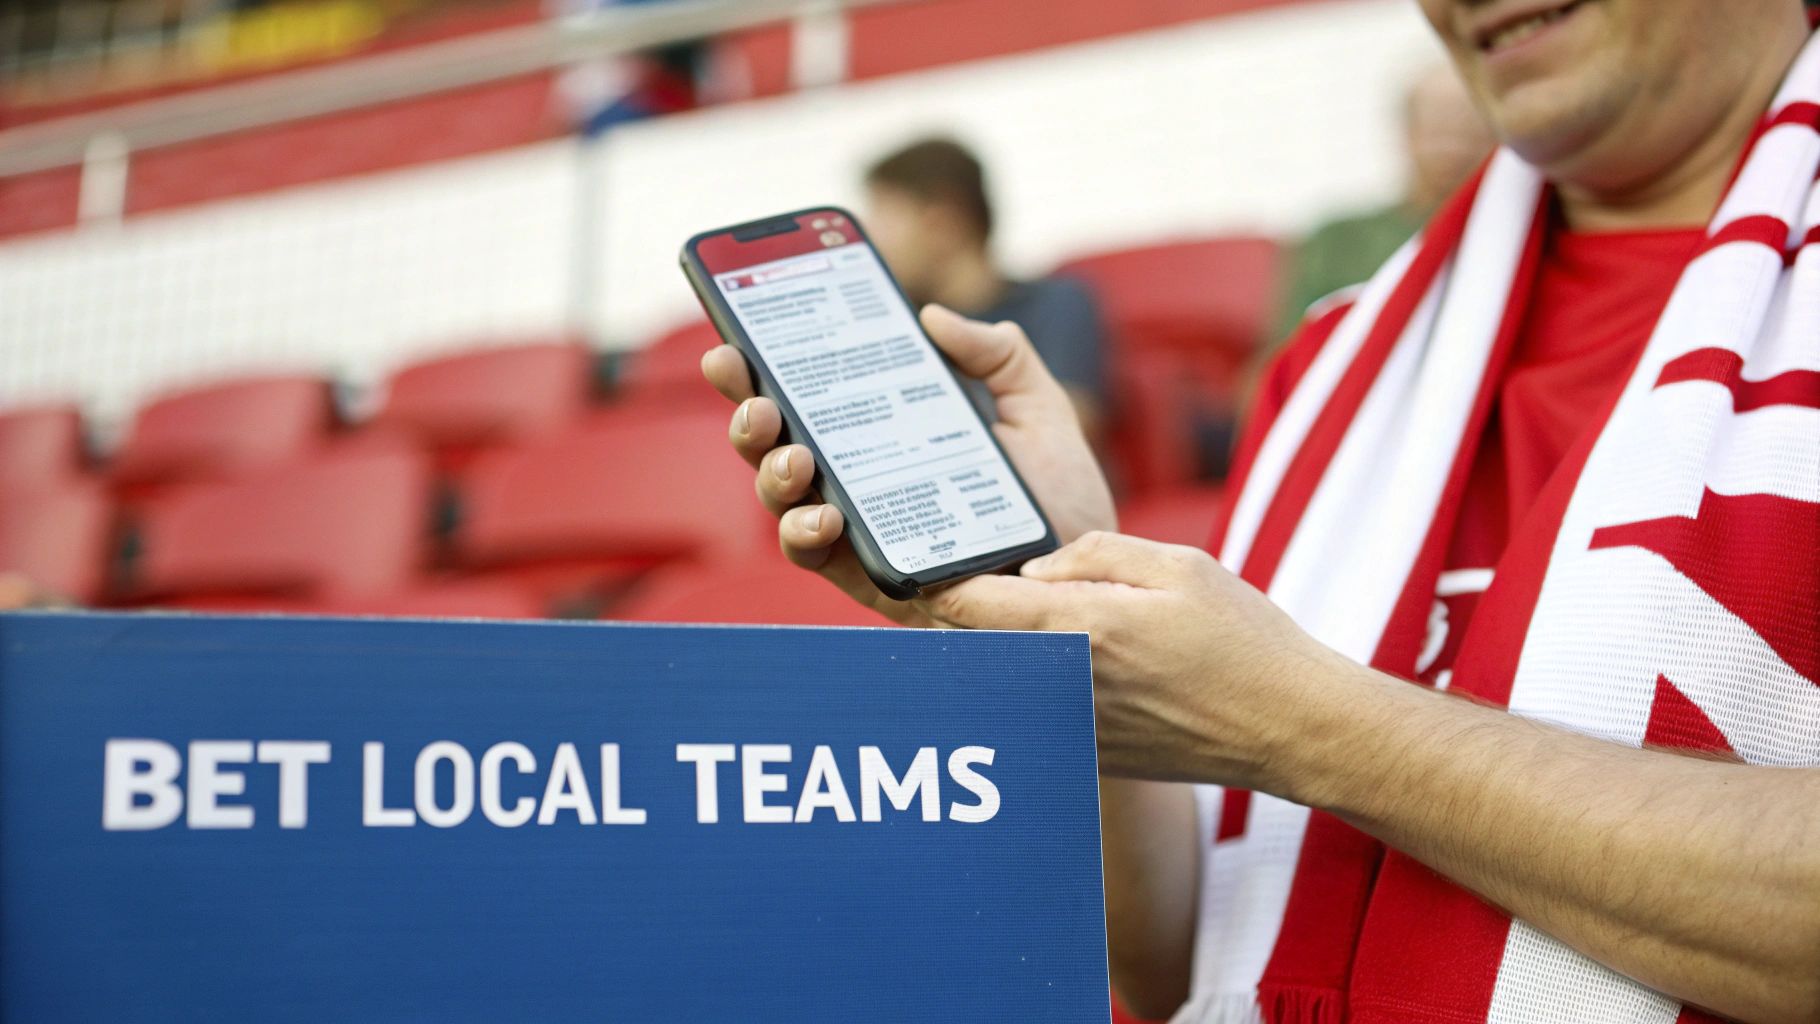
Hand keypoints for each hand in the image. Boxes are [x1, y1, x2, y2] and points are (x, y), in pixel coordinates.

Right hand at [701, 304, 1115, 625]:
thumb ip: (997, 356)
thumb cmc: (1063, 502)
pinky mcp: (877, 582)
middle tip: (755, 392)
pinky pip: (820, 560)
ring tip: (795, 455)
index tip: (736, 340)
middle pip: (778, 445)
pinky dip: (807, 534)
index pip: (810, 397)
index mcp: (884, 437)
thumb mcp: (1039, 411)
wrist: (1094, 583)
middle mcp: (860, 483)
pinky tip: (825, 512)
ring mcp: (863, 533)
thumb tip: (933, 316)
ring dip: (771, 474)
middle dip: (750, 414)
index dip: (763, 370)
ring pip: (784, 503)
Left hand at [918, 530, 1359, 788]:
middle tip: (959, 580)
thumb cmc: (1245, 640)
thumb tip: (1034, 569)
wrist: (1291, 728)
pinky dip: (1031, 686)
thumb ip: (1094, 555)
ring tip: (1013, 617)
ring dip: (995, 652)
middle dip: (959, 613)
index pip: (970, 605)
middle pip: (971, 647)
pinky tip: (1064, 664)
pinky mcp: (1089, 755)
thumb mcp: (1177, 564)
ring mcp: (1072, 728)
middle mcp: (1064, 685)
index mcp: (1081, 627)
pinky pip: (1037, 710)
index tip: (926, 559)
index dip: (938, 578)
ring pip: (1001, 682)